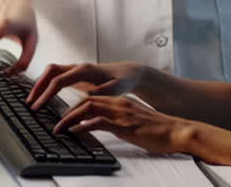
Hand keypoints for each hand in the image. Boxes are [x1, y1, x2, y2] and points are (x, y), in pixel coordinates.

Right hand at [26, 61, 145, 110]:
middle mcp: (77, 67)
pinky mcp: (75, 74)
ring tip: (33, 101)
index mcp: (84, 70)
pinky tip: (42, 96)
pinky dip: (46, 85)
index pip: (58, 80)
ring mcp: (75, 70)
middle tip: (30, 103)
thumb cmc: (122, 81)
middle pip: (50, 72)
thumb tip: (88, 94)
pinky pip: (56, 76)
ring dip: (40, 85)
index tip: (38, 106)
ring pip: (51, 72)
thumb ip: (102, 91)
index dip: (46, 93)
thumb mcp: (116, 89)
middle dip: (38, 86)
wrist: (127, 73)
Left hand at [55, 95, 193, 155]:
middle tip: (53, 120)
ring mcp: (121, 113)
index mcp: (119, 102)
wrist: (178, 131)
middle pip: (85, 100)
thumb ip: (116, 122)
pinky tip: (75, 132)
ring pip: (88, 108)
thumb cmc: (157, 131)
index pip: (90, 98)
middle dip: (65, 109)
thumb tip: (99, 128)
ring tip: (58, 129)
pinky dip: (83, 126)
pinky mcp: (124, 124)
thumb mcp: (133, 123)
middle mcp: (118, 103)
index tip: (60, 114)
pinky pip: (99, 122)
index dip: (73, 105)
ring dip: (69, 118)